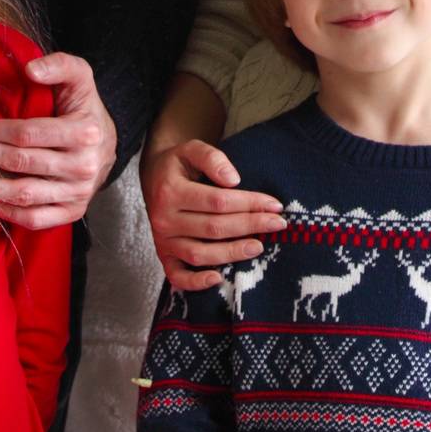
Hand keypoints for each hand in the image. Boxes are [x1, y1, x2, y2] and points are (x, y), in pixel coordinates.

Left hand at [0, 51, 115, 229]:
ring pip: (24, 194)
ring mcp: (78, 193)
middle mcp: (83, 165)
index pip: (27, 133)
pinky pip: (35, 218)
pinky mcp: (73, 212)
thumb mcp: (80, 76)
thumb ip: (58, 65)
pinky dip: (6, 212)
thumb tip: (30, 69)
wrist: (108, 145)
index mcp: (84, 131)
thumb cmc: (85, 108)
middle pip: (20, 162)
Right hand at [140, 138, 285, 290]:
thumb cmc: (178, 163)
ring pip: (200, 254)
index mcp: (171, 191)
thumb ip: (212, 158)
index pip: (218, 201)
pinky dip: (196, 283)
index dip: (249, 203)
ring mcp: (163, 240)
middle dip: (250, 225)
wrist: (152, 177)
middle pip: (214, 228)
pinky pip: (177, 276)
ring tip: (259, 246)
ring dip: (232, 253)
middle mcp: (164, 218)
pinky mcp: (163, 256)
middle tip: (278, 224)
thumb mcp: (191, 149)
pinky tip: (219, 278)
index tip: (274, 204)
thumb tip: (234, 181)